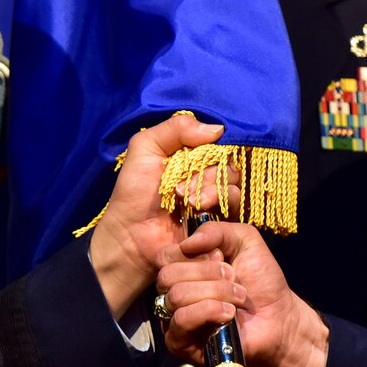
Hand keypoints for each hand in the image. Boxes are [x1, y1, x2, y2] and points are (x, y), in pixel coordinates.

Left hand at [87, 114, 224, 317]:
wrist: (131, 238)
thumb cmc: (134, 194)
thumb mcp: (144, 149)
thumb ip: (175, 128)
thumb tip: (218, 129)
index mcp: (189, 154)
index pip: (215, 141)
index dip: (209, 147)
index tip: (194, 157)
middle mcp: (204, 172)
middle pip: (226, 161)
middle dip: (205, 173)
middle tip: (180, 189)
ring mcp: (213, 196)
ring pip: (232, 182)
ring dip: (210, 189)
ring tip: (186, 201)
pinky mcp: (220, 218)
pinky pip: (235, 203)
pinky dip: (217, 201)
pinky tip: (196, 210)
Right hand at [168, 222, 328, 366]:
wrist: (279, 317)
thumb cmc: (261, 280)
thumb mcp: (244, 241)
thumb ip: (216, 231)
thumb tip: (186, 243)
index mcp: (183, 268)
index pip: (165, 255)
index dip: (195, 254)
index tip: (222, 258)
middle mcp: (174, 293)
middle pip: (168, 275)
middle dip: (208, 274)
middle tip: (234, 279)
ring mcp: (174, 319)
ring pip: (176, 296)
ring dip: (215, 293)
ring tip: (238, 298)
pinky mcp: (180, 343)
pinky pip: (181, 321)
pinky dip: (209, 312)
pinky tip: (229, 314)